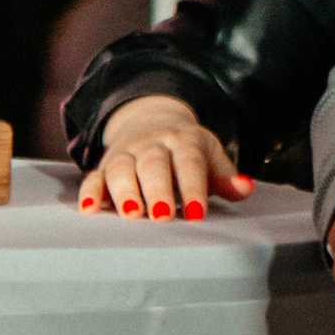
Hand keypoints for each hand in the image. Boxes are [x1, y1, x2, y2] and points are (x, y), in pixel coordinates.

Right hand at [79, 96, 252, 223]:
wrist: (152, 119)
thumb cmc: (187, 151)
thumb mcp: (210, 156)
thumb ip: (225, 176)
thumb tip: (245, 188)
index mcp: (183, 140)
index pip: (189, 163)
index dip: (193, 188)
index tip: (197, 214)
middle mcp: (152, 144)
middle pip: (153, 164)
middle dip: (157, 190)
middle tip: (161, 216)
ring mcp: (126, 154)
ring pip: (121, 168)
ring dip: (124, 191)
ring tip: (131, 214)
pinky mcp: (105, 166)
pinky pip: (94, 176)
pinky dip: (90, 192)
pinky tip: (89, 209)